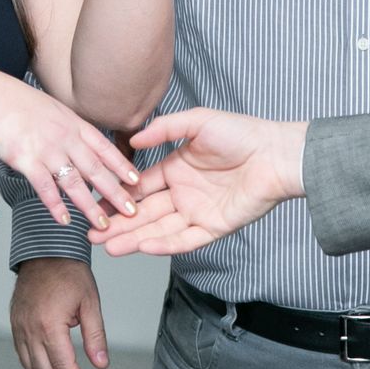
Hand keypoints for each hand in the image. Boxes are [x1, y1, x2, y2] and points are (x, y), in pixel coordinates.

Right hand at [0, 71, 140, 226]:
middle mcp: (65, 137)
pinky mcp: (25, 160)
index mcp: (73, 123)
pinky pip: (45, 187)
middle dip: (116, 192)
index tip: (137, 181)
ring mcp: (46, 149)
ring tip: (102, 224)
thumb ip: (68, 126)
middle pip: (96, 168)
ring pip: (74, 182)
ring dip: (89, 206)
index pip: (104, 148)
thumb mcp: (52, 109)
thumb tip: (80, 140)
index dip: (121, 166)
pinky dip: (56, 205)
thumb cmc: (16, 103)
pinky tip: (64, 220)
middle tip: (132, 210)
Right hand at [12, 258, 107, 368]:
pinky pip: (23, 356)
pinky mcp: (15, 325)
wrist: (45, 250)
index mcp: (50, 325)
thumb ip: (95, 335)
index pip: (64, 366)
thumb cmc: (70, 273)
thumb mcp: (90, 302)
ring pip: (32, 368)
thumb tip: (101, 366)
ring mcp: (19, 328)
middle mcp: (30, 330)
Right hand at [88, 109, 304, 256]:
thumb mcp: (197, 122)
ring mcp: (198, 212)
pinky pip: (186, 239)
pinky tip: (144, 246)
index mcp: (176, 169)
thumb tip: (133, 139)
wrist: (276, 153)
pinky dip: (165, 244)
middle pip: (145, 213)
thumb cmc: (241, 133)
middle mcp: (183, 193)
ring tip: (108, 246)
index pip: (140, 187)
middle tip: (93, 234)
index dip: (118, 196)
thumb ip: (164, 129)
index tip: (96, 204)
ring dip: (134, 238)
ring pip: (159, 229)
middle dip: (119, 224)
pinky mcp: (215, 227)